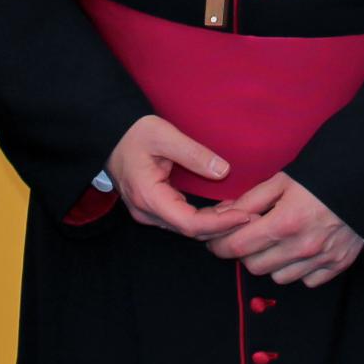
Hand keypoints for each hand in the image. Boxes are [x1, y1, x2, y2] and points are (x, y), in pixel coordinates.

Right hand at [107, 115, 252, 239]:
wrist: (109, 134)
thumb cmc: (133, 132)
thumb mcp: (164, 135)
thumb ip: (193, 153)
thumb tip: (223, 171)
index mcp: (149, 197)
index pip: (191, 223)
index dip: (221, 224)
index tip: (246, 214)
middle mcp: (147, 212)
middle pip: (191, 231)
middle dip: (223, 226)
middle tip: (254, 214)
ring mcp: (148, 212)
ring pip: (187, 228)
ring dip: (215, 223)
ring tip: (244, 211)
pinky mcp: (153, 208)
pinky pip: (182, 220)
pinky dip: (205, 218)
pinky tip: (224, 208)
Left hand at [205, 173, 363, 286]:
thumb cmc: (322, 177)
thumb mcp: (282, 180)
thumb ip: (249, 200)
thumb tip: (221, 214)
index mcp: (285, 222)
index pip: (237, 248)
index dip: (219, 245)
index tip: (214, 241)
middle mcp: (302, 247)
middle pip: (254, 266)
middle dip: (244, 253)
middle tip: (246, 236)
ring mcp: (321, 259)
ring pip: (277, 277)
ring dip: (270, 263)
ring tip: (276, 242)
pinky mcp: (337, 265)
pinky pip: (305, 280)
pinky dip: (297, 269)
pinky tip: (299, 249)